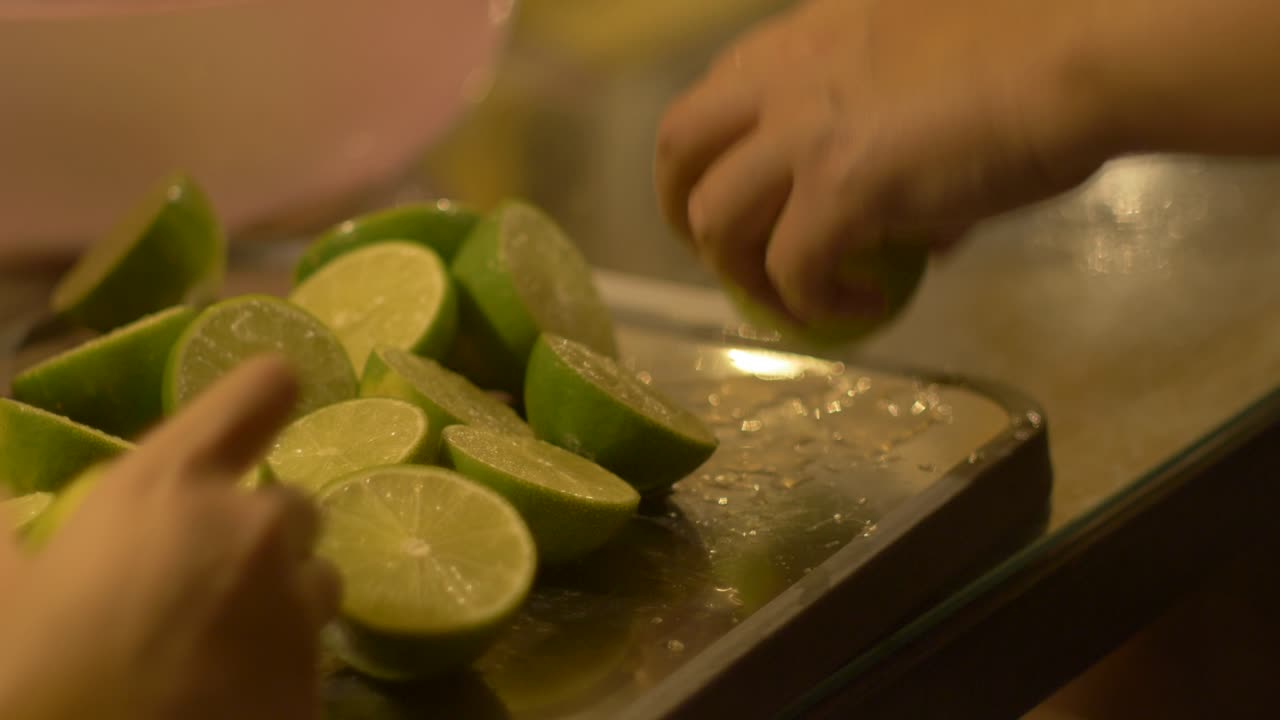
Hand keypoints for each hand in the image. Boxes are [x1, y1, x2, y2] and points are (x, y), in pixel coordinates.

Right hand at [0, 357, 340, 719]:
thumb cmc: (35, 679)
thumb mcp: (9, 598)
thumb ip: (15, 544)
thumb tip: (5, 510)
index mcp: (171, 486)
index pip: (260, 390)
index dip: (265, 394)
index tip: (265, 406)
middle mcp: (251, 528)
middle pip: (295, 502)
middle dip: (264, 532)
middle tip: (212, 578)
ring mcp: (294, 602)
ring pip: (317, 576)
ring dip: (285, 595)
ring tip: (227, 640)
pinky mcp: (319, 671)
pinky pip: (317, 647)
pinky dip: (286, 658)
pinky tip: (237, 688)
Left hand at [655, 0, 1109, 322]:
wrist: (1079, 59)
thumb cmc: (1031, 58)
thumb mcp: (933, 79)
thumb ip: (895, 142)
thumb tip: (917, 232)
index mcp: (804, 38)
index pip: (715, 93)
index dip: (709, 154)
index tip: (731, 192)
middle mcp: (784, 78)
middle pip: (678, 149)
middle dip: (680, 210)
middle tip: (717, 255)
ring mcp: (803, 134)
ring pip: (715, 221)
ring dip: (744, 273)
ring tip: (796, 299)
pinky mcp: (838, 189)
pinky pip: (791, 271)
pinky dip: (813, 304)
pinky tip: (858, 310)